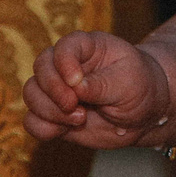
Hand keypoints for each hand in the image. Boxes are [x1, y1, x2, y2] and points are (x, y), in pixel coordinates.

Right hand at [22, 31, 170, 146]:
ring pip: (31, 94)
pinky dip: (43, 128)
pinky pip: (32, 121)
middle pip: (40, 69)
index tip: (75, 81)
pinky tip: (65, 130)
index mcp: (87, 47)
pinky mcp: (54, 115)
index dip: (64, 63)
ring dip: (49, 111)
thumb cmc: (140, 88)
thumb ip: (102, 83)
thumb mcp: (130, 82)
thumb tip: (74, 86)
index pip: (64, 46)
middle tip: (76, 106)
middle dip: (54, 91)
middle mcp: (66, 65)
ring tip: (79, 119)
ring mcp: (57, 90)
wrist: (144, 114)